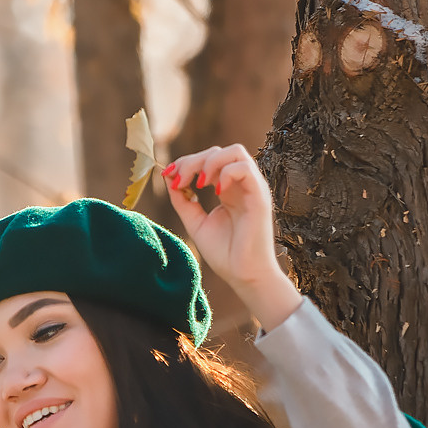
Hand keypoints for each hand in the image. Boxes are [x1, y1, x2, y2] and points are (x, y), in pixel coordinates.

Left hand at [163, 144, 301, 331]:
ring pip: (236, 152)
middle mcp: (241, 185)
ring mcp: (252, 189)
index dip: (187, 162)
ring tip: (197, 184)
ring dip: (210, 162)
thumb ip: (183, 202)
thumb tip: (169, 178)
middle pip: (220, 151)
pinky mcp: (259, 197)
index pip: (209, 160)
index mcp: (228, 190)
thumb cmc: (225, 254)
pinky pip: (246, 169)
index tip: (167, 175)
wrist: (244, 276)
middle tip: (178, 180)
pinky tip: (214, 191)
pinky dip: (226, 173)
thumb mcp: (196, 223)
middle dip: (193, 160)